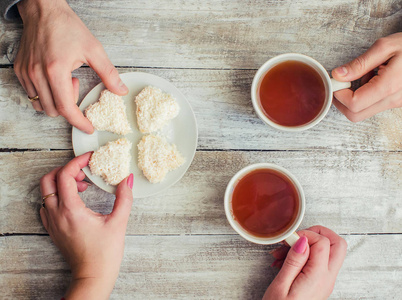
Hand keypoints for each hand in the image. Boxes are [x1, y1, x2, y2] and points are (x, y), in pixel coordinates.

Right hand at [15, 0, 128, 132]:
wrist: (43, 10)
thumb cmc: (67, 27)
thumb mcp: (94, 49)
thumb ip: (108, 73)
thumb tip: (121, 90)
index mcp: (56, 70)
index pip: (66, 108)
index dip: (79, 122)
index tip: (88, 128)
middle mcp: (37, 74)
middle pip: (53, 111)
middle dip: (68, 107)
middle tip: (75, 84)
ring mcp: (27, 73)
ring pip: (41, 105)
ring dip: (56, 100)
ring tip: (64, 79)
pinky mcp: (21, 71)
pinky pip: (32, 95)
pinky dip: (46, 94)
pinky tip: (54, 78)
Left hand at [39, 153, 133, 298]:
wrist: (93, 276)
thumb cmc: (105, 253)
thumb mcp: (119, 222)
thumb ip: (125, 198)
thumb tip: (128, 180)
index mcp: (71, 210)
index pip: (65, 175)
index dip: (77, 162)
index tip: (90, 159)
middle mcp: (57, 214)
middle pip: (49, 180)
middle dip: (66, 170)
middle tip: (84, 172)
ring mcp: (52, 223)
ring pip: (46, 192)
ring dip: (61, 183)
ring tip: (82, 187)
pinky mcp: (53, 230)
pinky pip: (46, 206)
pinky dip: (57, 196)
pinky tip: (74, 201)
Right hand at [263, 226, 346, 299]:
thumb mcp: (281, 285)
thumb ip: (294, 261)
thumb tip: (303, 240)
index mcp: (318, 277)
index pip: (323, 242)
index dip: (306, 234)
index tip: (290, 239)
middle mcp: (326, 278)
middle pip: (337, 244)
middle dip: (318, 233)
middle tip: (299, 236)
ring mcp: (325, 281)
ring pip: (329, 251)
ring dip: (308, 245)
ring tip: (283, 253)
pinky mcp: (320, 283)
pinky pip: (319, 261)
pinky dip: (305, 255)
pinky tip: (285, 261)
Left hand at [331, 32, 401, 121]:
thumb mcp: (385, 47)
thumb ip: (360, 63)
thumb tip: (339, 75)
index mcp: (389, 86)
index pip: (354, 104)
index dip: (339, 95)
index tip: (336, 82)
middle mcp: (393, 99)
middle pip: (355, 115)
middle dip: (342, 102)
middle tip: (341, 84)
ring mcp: (396, 103)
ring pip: (363, 112)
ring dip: (354, 99)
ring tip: (364, 76)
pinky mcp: (397, 102)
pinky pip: (373, 107)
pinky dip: (365, 97)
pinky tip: (373, 79)